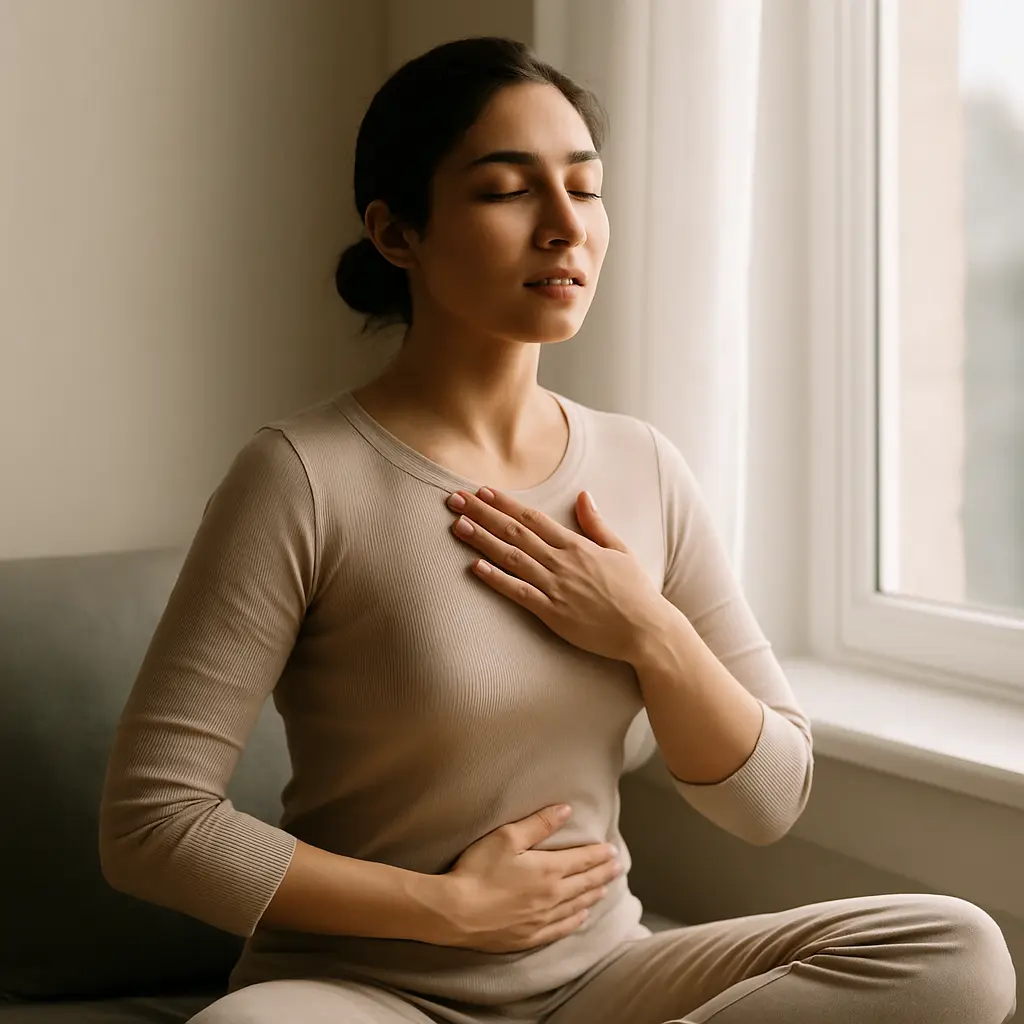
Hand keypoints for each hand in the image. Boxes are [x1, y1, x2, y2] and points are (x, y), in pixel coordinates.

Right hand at [436, 804, 622, 952]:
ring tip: (605, 888)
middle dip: (603, 873)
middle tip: (618, 867)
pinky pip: (561, 929)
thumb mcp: (507, 837)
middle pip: (584, 883)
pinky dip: (575, 921)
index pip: (582, 860)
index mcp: (548, 870)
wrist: (456, 912)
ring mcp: (541, 919)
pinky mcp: (529, 937)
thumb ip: (539, 823)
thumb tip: (567, 810)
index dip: (598, 855)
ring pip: (576, 906)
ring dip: (593, 895)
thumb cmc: (478, 869)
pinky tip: (582, 917)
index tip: (612, 851)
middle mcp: (552, 896)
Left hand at [446, 486, 667, 663]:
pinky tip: (476, 567)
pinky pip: (520, 593)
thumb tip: (583, 495)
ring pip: (512, 558)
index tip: (482, 490)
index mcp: (577, 545)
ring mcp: (556, 587)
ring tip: (458, 525)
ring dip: (483, 540)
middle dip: (483, 513)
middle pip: (515, 532)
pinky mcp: (553, 613)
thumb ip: (597, 524)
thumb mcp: (620, 549)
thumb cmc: (635, 591)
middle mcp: (562, 562)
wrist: (647, 629)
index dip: (505, 503)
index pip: (533, 518)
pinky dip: (497, 579)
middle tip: (455, 499)